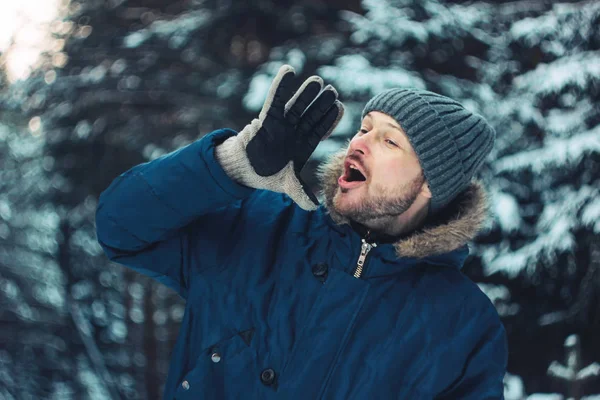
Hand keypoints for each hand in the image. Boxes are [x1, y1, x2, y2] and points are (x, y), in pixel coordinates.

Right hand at [215, 65, 343, 209]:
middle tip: (332, 91)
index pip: (319, 130)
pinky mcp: (266, 120)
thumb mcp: (288, 185)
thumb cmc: (268, 175)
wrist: (245, 172)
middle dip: (321, 104)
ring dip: (306, 94)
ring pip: (296, 106)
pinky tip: (288, 71)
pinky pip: (274, 101)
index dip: (329, 120)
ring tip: (318, 82)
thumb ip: (301, 194)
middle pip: (311, 115)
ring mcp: (281, 125)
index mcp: (302, 145)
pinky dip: (281, 86)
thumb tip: (315, 208)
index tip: (340, 108)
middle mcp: (294, 132)